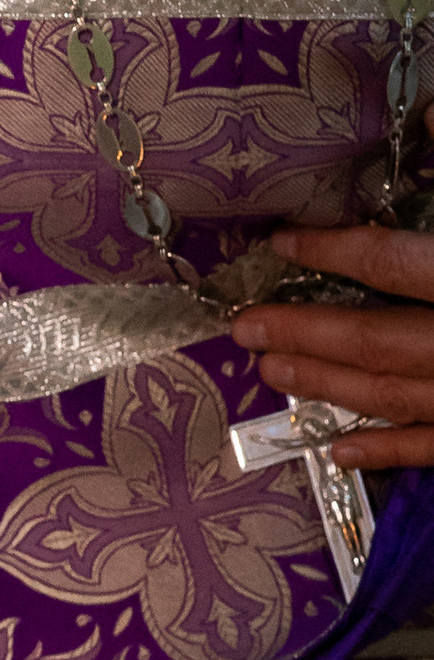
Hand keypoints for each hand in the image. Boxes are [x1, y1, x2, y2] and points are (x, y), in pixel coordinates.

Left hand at [232, 225, 433, 467]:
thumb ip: (428, 246)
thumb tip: (402, 209)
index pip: (390, 263)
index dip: (331, 251)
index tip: (280, 243)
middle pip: (373, 341)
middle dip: (302, 334)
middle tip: (245, 328)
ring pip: (391, 395)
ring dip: (326, 385)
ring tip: (271, 372)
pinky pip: (430, 446)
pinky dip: (384, 450)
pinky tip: (337, 450)